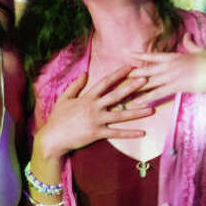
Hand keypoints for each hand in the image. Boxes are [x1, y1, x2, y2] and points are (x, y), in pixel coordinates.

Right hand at [35, 65, 152, 160]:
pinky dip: (130, 134)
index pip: (105, 82)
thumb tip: (86, 73)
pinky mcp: (97, 134)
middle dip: (132, 87)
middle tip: (146, 80)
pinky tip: (142, 133)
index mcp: (87, 98)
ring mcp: (97, 121)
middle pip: (117, 95)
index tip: (130, 67)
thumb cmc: (57, 118)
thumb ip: (76, 85)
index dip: (118, 74)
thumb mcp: (64, 98)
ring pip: (121, 115)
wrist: (53, 138)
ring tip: (152, 109)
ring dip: (138, 112)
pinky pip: (117, 133)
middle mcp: (94, 107)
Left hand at [127, 33, 205, 104]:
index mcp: (175, 56)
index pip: (153, 56)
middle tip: (119, 74)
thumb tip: (187, 35)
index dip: (140, 55)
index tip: (128, 54)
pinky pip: (157, 94)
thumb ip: (191, 44)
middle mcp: (170, 65)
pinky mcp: (175, 86)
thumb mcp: (200, 51)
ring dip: (135, 87)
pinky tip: (135, 103)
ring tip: (122, 90)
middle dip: (133, 72)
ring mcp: (171, 76)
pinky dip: (145, 99)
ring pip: (149, 81)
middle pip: (147, 69)